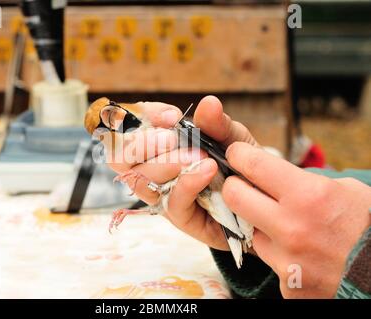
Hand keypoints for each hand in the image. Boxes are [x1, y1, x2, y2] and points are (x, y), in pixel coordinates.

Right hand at [106, 95, 258, 250]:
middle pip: (118, 157)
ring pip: (141, 180)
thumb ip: (216, 123)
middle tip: (172, 139)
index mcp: (155, 143)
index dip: (142, 117)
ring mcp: (162, 194)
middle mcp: (151, 169)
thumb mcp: (230, 137)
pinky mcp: (179, 216)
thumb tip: (208, 103)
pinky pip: (171, 200)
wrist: (261, 199)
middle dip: (142, 144)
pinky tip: (207, 171)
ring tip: (199, 156)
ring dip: (167, 164)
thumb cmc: (238, 164)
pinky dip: (187, 182)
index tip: (171, 116)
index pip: (127, 126)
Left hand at [222, 142, 370, 297]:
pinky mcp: (288, 285)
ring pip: (252, 232)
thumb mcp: (347, 191)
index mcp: (310, 196)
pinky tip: (303, 255)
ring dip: (263, 226)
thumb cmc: (370, 227)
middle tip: (242, 185)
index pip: (254, 165)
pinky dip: (282, 255)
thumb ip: (307, 183)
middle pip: (234, 197)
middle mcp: (292, 228)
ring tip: (290, 228)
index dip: (239, 155)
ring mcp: (287, 261)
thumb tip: (275, 176)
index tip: (235, 153)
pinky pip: (272, 261)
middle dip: (234, 187)